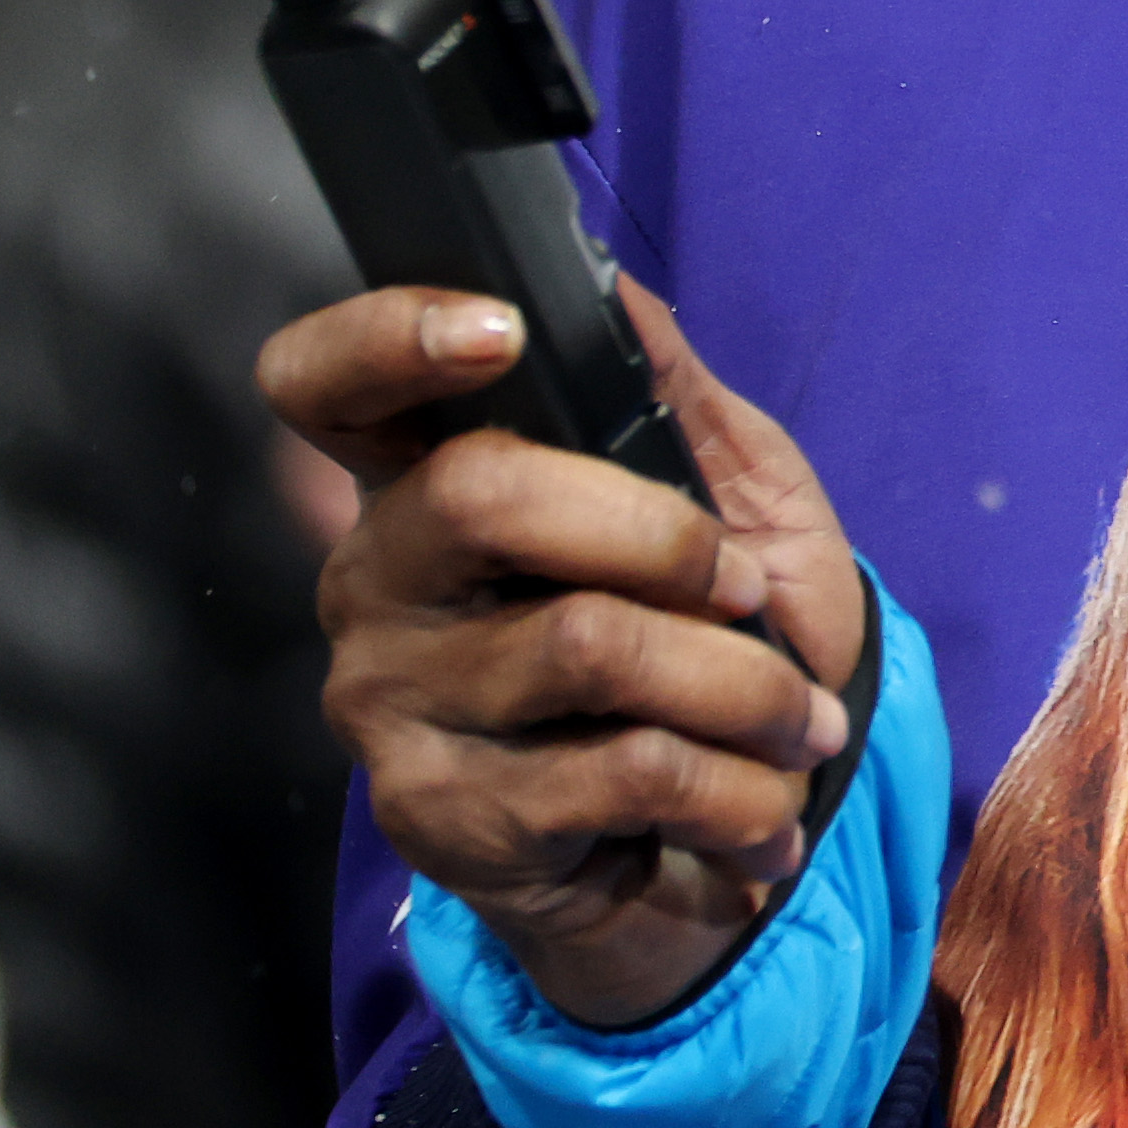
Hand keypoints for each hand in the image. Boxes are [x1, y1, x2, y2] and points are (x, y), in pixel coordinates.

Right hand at [261, 276, 866, 1033]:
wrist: (724, 843)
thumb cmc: (714, 636)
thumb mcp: (729, 493)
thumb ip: (669, 391)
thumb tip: (614, 284)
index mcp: (423, 477)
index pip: (327, 382)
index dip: (386, 335)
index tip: (501, 330)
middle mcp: (374, 580)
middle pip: (477, 490)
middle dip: (664, 535)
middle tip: (751, 591)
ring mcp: (390, 702)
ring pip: (587, 642)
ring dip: (744, 689)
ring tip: (799, 726)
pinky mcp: (441, 818)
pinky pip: (623, 770)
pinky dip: (738, 788)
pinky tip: (763, 814)